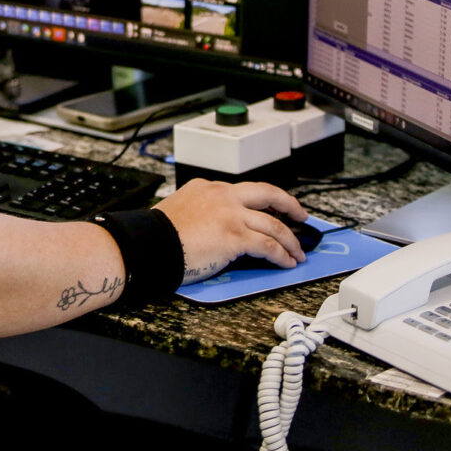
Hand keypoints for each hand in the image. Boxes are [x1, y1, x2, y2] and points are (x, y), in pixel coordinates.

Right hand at [153, 178, 308, 282]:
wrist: (150, 244)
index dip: (263, 200)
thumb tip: (216, 229)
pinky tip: (287, 262)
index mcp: (209, 188)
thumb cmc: (158, 235)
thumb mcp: (181, 210)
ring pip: (274, 224)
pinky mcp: (236, 236)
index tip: (271, 206)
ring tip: (298, 252)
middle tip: (300, 214)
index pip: (244, 191)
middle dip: (289, 205)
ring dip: (290, 240)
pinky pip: (268, 246)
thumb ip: (203, 212)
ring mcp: (232, 215)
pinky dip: (282, 255)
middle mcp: (223, 196)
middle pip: (268, 194)